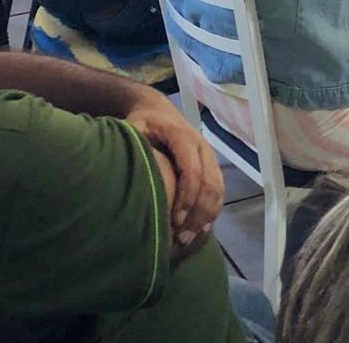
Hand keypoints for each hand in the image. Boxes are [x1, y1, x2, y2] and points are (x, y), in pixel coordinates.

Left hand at [126, 99, 224, 242]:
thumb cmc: (143, 122)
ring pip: (217, 189)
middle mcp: (201, 146)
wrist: (158, 109)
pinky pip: (219, 190)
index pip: (192, 170)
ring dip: (206, 215)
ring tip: (189, 239)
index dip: (186, 196)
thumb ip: (134, 145)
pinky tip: (201, 229)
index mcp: (183, 136)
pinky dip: (213, 211)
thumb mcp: (134, 126)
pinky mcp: (211, 165)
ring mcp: (209, 155)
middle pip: (208, 183)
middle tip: (181, 238)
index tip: (174, 220)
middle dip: (197, 213)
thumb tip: (128, 172)